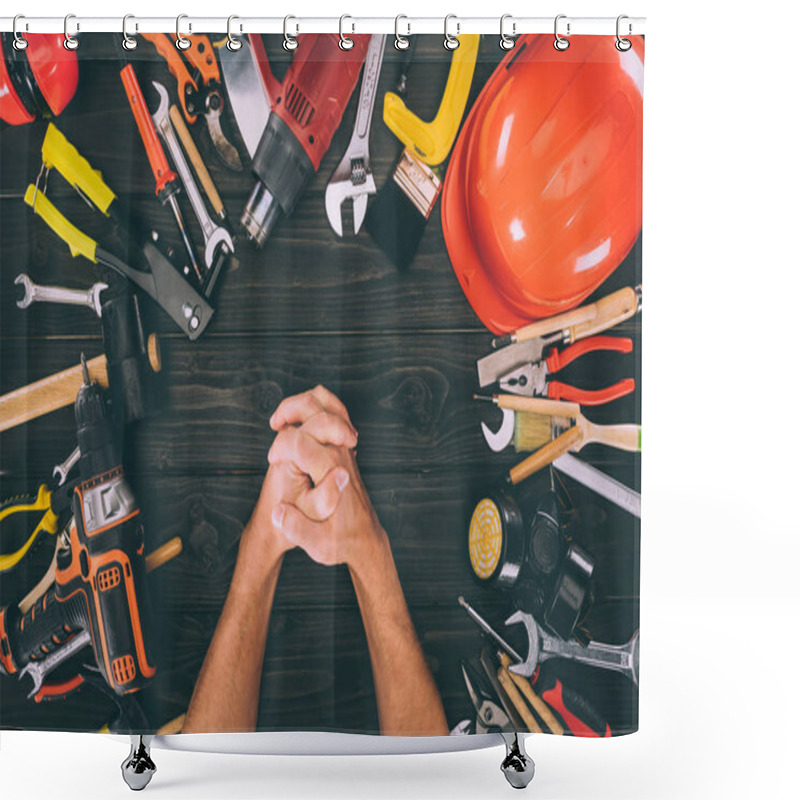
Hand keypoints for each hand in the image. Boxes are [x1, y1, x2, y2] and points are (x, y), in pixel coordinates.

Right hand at [268, 386, 386, 572]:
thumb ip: (296, 528)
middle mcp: (340, 454)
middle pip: (318, 411)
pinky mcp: (344, 449)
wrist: (365, 539)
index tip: (272, 460)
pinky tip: (297, 420)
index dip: (280, 447)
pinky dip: (314, 407)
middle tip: (274, 424)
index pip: (301, 442)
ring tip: (282, 418)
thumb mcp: (317, 545)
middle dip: (290, 410)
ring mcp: (345, 448)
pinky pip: (333, 412)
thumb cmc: (341, 542)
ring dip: (302, 403)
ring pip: (328, 405)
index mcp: (331, 472)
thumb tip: (277, 511)